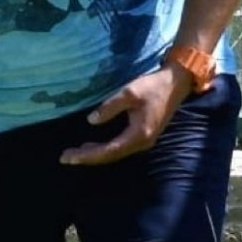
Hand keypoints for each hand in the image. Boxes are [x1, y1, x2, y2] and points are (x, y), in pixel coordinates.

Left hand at [58, 65, 190, 166]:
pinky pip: (120, 148)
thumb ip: (109, 107)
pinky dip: (104, 149)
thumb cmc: (152, 87)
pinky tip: (92, 145)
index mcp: (138, 134)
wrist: (176, 84)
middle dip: (87, 157)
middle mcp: (141, 143)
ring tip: (75, 153)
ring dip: (94, 154)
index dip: (87, 155)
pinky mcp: (143, 136)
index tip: (68, 157)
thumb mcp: (129, 93)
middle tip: (65, 157)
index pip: (108, 151)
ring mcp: (144, 142)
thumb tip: (91, 121)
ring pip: (115, 154)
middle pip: (110, 156)